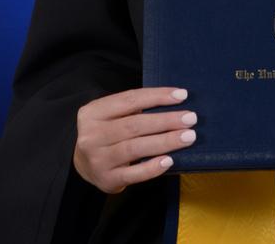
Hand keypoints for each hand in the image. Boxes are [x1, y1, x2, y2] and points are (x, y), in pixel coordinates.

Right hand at [73, 87, 196, 193]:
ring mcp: (98, 160)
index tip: (182, 95)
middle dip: (166, 120)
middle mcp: (92, 136)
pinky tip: (169, 160)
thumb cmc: (107, 131)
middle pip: (135, 125)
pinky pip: (133, 174)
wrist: (83, 163)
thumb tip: (174, 101)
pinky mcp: (107, 180)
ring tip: (188, 136)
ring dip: (165, 141)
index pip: (130, 100)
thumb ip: (134, 107)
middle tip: (190, 118)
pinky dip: (152, 167)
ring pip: (136, 148)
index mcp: (93, 112)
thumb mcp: (112, 113)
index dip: (157, 96)